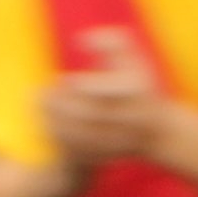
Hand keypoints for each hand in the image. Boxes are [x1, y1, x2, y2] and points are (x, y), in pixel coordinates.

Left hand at [42, 25, 168, 178]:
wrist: (159, 132)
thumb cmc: (141, 87)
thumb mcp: (134, 58)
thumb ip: (111, 42)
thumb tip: (80, 40)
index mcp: (137, 91)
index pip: (106, 90)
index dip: (81, 86)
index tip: (60, 79)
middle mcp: (131, 118)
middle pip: (90, 115)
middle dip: (61, 106)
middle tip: (40, 94)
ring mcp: (121, 140)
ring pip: (83, 136)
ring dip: (56, 124)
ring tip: (38, 109)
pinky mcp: (109, 156)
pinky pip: (82, 151)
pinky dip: (63, 141)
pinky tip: (47, 127)